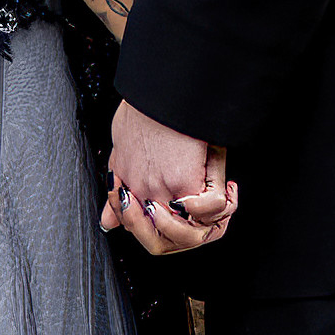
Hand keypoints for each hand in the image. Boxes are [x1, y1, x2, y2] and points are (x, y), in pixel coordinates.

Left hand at [106, 99, 234, 251]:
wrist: (158, 90)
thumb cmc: (144, 113)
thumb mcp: (121, 151)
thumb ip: (117, 189)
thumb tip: (106, 224)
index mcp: (128, 188)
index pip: (141, 233)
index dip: (165, 229)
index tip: (181, 204)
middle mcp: (142, 194)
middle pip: (161, 243)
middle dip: (185, 234)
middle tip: (200, 208)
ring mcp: (161, 190)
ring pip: (189, 234)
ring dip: (207, 220)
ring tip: (218, 196)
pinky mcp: (184, 180)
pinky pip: (211, 211)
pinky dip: (226, 201)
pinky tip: (228, 184)